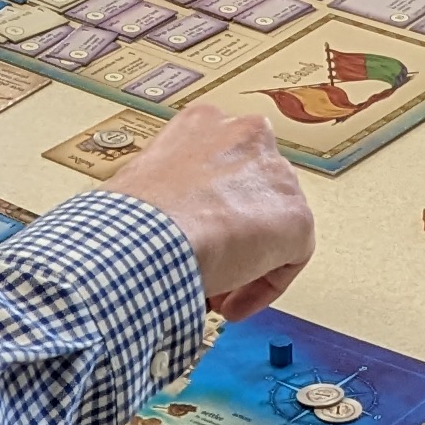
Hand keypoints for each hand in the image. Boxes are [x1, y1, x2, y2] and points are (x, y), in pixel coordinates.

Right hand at [108, 105, 313, 324]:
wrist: (143, 238)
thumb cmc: (129, 216)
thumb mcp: (139, 181)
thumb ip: (167, 190)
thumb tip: (163, 217)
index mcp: (204, 122)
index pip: (222, 165)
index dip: (208, 208)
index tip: (194, 232)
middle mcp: (247, 136)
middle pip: (252, 194)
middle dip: (233, 233)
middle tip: (210, 264)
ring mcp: (276, 175)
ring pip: (273, 226)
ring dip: (248, 260)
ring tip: (218, 289)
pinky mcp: (295, 217)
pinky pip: (289, 260)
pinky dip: (264, 286)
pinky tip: (232, 302)